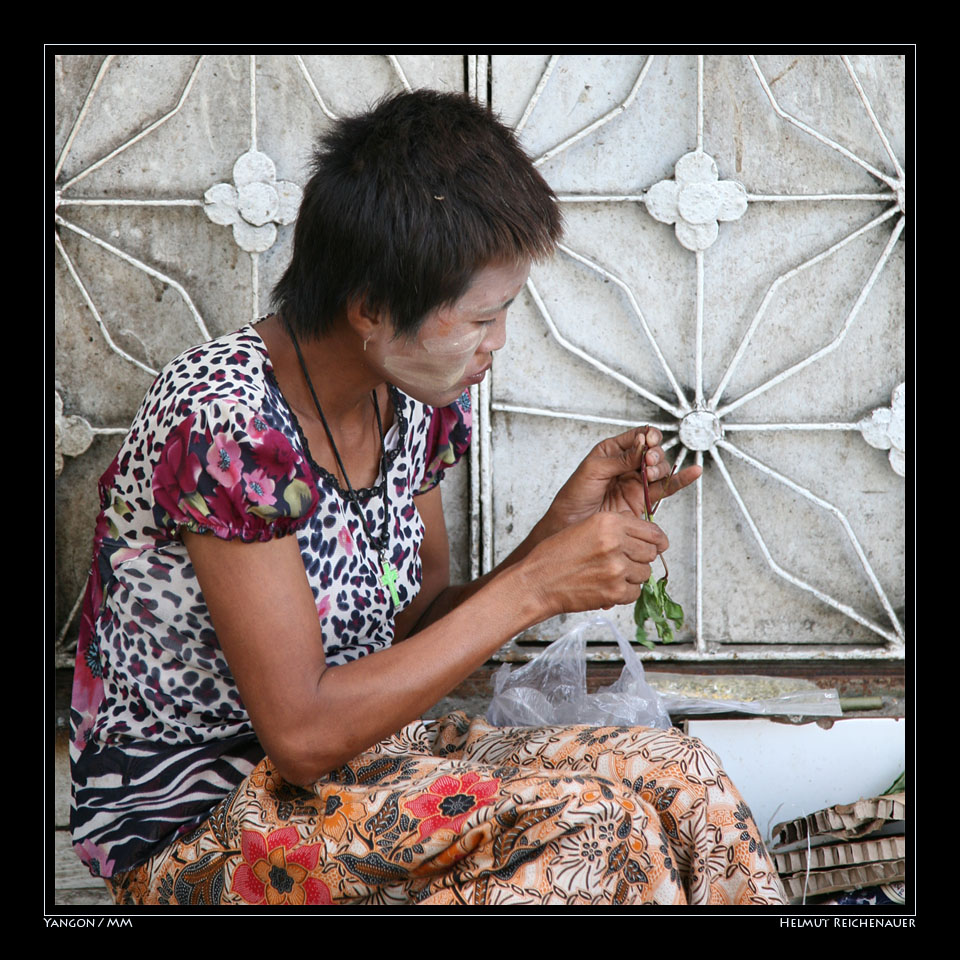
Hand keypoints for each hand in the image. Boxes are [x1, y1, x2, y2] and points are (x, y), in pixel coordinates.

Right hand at [524, 511, 668, 615]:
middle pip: (650, 553)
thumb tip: (642, 532)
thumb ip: (615, 526)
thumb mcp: (585, 527)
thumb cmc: (555, 556)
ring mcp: (616, 569)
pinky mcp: (615, 592)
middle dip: (640, 558)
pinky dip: (625, 592)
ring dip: (632, 576)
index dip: (656, 540)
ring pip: (645, 574)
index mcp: (608, 523)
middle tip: (622, 561)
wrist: (537, 582)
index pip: (652, 531)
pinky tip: (607, 586)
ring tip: (609, 574)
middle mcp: (615, 543)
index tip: (657, 544)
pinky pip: (635, 593)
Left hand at [544, 426, 701, 530]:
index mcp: (612, 451)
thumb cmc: (574, 496)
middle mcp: (627, 465)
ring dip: (661, 468)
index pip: (638, 436)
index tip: (649, 442)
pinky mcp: (643, 499)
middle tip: (647, 462)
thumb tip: (641, 445)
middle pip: (653, 452)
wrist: (571, 525)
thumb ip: (620, 458)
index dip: (648, 436)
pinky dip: (680, 480)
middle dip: (654, 454)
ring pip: (660, 469)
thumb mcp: (593, 470)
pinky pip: (666, 488)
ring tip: (650, 474)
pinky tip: (693, 472)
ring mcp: (636, 482)